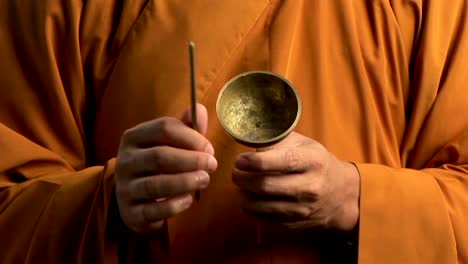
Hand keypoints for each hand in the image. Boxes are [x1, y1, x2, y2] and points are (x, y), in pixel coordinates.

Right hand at [115, 104, 216, 232]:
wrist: (134, 201)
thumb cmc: (158, 166)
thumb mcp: (169, 144)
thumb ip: (186, 128)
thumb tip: (202, 111)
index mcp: (134, 137)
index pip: (163, 128)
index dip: (191, 137)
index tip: (209, 148)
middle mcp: (125, 161)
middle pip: (160, 156)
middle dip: (191, 160)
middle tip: (212, 164)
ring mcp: (125, 188)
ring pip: (155, 185)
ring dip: (185, 182)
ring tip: (205, 180)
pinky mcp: (131, 213)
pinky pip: (153, 210)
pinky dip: (174, 205)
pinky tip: (188, 199)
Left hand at [232, 132, 359, 231]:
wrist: (341, 194)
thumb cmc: (317, 163)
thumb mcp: (304, 145)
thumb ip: (278, 141)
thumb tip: (248, 138)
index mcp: (312, 161)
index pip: (281, 161)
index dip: (255, 161)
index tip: (240, 159)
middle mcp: (309, 186)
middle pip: (266, 185)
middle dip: (242, 178)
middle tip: (235, 172)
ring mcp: (302, 208)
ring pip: (261, 205)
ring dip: (243, 194)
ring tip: (240, 184)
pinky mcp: (294, 224)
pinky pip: (264, 218)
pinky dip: (251, 209)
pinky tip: (249, 199)